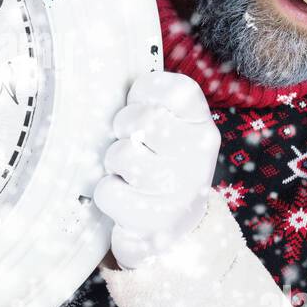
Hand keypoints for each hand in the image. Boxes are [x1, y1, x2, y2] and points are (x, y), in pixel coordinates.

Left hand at [93, 71, 220, 269]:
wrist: (174, 226)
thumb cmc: (159, 163)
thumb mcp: (166, 127)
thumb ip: (150, 103)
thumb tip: (105, 80)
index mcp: (201, 124)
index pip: (176, 90)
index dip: (146, 93)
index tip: (140, 106)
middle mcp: (200, 154)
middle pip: (142, 120)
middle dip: (123, 128)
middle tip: (130, 142)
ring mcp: (182, 188)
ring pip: (122, 155)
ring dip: (113, 162)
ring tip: (127, 171)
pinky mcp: (158, 220)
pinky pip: (109, 191)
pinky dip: (107, 192)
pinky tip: (124, 195)